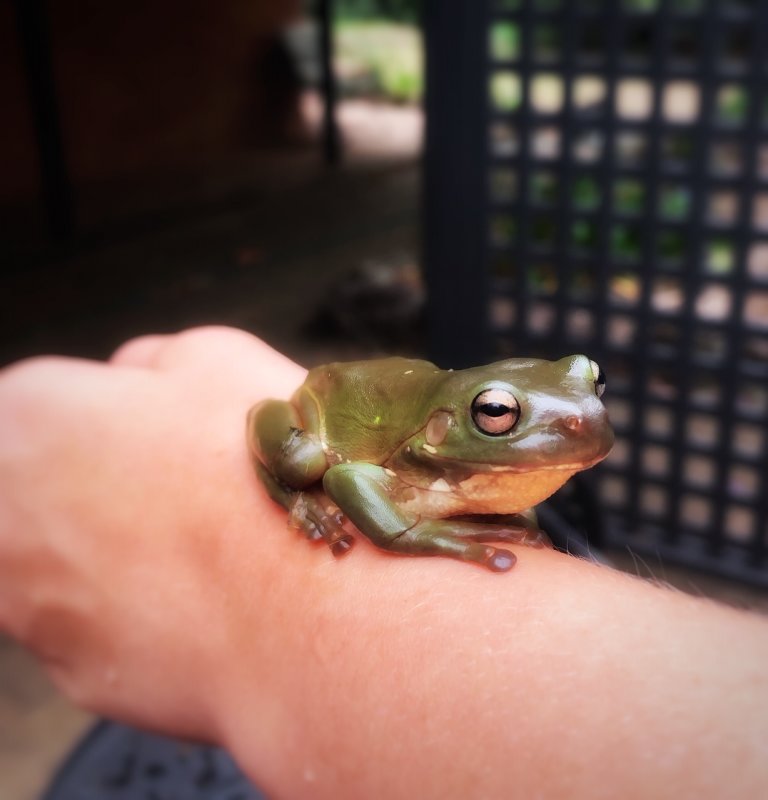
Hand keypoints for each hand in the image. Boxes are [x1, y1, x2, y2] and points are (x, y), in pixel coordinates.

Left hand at [0, 326, 303, 738]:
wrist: (310, 609)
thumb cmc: (266, 473)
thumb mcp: (218, 359)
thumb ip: (151, 360)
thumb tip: (131, 379)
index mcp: (28, 416)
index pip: (27, 407)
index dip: (92, 413)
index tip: (138, 428)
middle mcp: (3, 514)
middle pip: (34, 489)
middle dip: (91, 481)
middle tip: (173, 487)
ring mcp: (29, 605)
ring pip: (63, 561)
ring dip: (114, 548)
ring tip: (203, 546)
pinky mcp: (73, 672)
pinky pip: (100, 626)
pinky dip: (143, 611)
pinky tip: (206, 599)